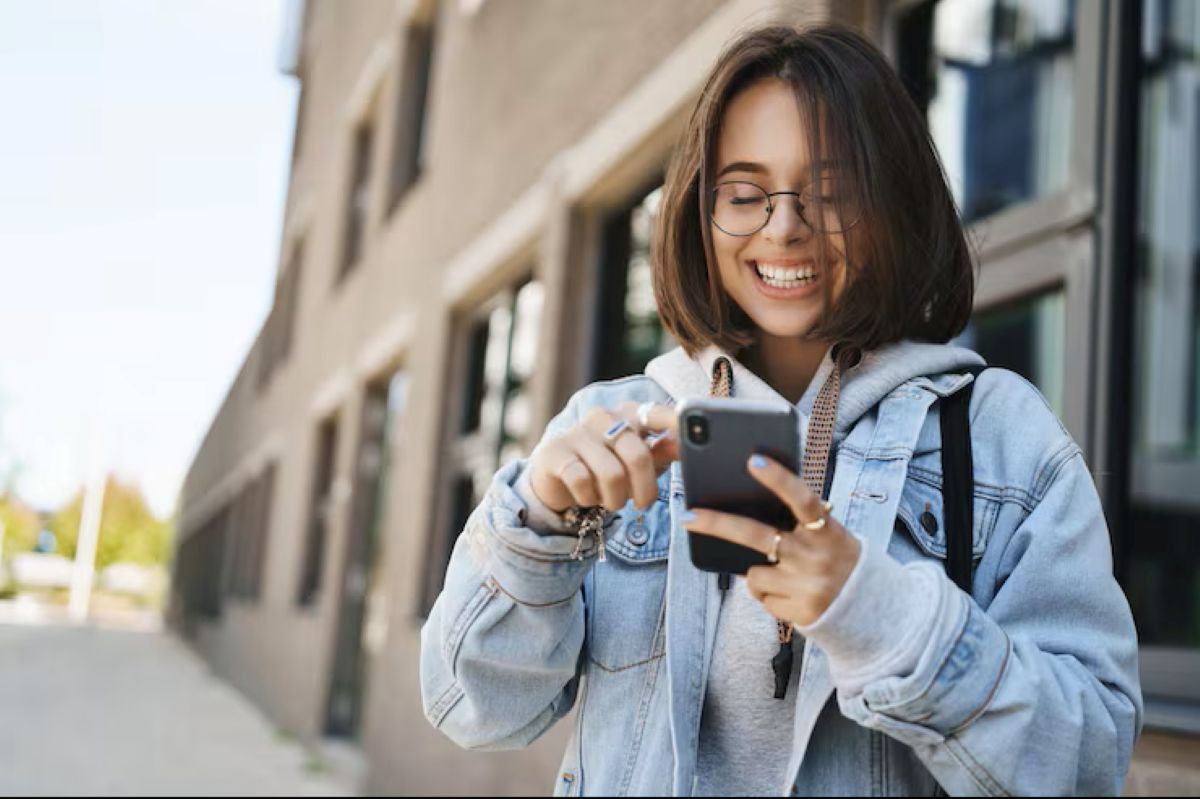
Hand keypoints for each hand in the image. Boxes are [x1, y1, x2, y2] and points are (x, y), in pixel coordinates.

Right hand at [528, 402, 679, 512]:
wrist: (557, 477)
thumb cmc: (606, 467)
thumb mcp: (637, 460)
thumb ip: (661, 450)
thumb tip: (682, 446)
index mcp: (630, 413)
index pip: (659, 415)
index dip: (677, 426)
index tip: (694, 443)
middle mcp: (604, 416)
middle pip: (638, 456)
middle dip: (644, 490)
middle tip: (641, 504)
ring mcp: (577, 432)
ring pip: (611, 474)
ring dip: (615, 499)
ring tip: (611, 500)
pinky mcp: (555, 451)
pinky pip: (581, 481)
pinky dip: (588, 498)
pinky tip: (586, 496)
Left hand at [679, 454, 861, 626]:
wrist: (871, 609)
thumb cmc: (838, 560)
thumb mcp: (830, 535)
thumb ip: (801, 522)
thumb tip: (749, 506)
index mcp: (827, 530)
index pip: (802, 498)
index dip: (779, 478)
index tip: (753, 460)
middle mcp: (817, 556)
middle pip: (756, 536)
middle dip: (717, 524)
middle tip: (686, 516)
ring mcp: (808, 586)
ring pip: (754, 573)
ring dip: (762, 574)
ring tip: (790, 577)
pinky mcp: (801, 612)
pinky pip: (763, 597)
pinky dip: (772, 596)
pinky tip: (795, 596)